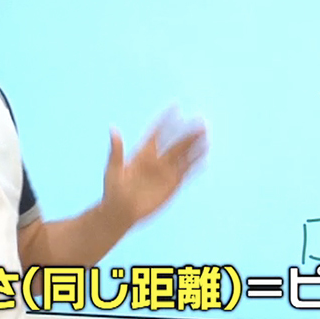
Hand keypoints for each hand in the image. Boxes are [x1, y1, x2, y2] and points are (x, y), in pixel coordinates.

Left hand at [101, 105, 207, 229]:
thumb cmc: (113, 190)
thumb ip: (116, 150)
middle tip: (200, 120)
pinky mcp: (172, 185)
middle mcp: (156, 160)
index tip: (176, 105)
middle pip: (176, 142)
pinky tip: (205, 155)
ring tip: (206, 133)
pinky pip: (186, 172)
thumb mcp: (113, 169)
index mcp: (142, 152)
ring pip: (184, 155)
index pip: (157, 132)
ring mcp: (165, 172)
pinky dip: (195, 164)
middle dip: (188, 131)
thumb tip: (113, 129)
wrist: (121, 212)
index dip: (166, 119)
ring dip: (195, 145)